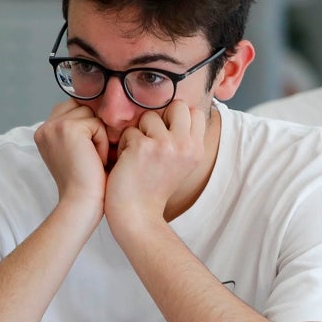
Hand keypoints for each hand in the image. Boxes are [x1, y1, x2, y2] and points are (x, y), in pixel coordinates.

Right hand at [33, 100, 109, 219]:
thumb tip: (99, 109)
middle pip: (83, 107)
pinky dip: (102, 142)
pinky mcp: (68, 128)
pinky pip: (98, 124)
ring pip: (92, 114)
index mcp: (44, 132)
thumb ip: (78, 129)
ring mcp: (55, 126)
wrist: (81, 202)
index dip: (88, 125)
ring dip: (99, 136)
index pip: (74, 108)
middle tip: (90, 157)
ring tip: (92, 158)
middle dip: (94, 129)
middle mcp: (45, 127)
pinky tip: (95, 160)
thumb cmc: (85, 182)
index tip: (88, 151)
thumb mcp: (76, 151)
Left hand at [104, 100, 206, 234]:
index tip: (167, 135)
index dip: (177, 118)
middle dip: (161, 118)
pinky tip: (128, 162)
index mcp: (197, 149)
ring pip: (149, 115)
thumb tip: (176, 110)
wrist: (137, 215)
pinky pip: (130, 130)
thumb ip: (183, 138)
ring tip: (139, 154)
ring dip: (139, 132)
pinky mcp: (142, 147)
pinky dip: (125, 144)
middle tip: (152, 140)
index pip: (194, 112)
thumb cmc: (153, 188)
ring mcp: (165, 145)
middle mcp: (185, 145)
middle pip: (177, 105)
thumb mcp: (181, 163)